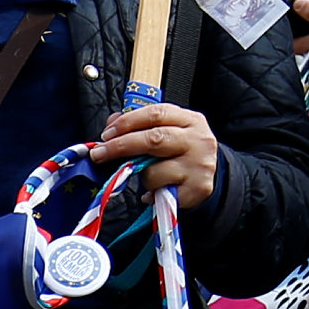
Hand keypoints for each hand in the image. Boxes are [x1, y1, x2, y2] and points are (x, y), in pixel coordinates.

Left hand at [90, 100, 220, 213]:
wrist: (209, 177)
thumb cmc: (180, 152)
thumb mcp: (166, 131)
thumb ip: (139, 125)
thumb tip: (111, 123)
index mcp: (190, 120)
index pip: (156, 114)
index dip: (127, 122)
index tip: (106, 134)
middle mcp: (199, 141)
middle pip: (154, 139)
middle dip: (121, 146)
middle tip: (99, 154)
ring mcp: (200, 166)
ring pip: (154, 171)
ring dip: (140, 176)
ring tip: (145, 176)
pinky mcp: (198, 189)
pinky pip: (160, 194)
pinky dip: (150, 194)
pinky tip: (153, 192)